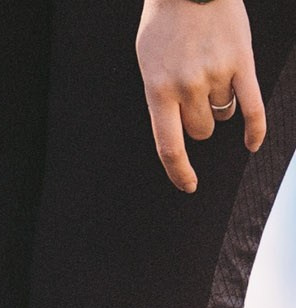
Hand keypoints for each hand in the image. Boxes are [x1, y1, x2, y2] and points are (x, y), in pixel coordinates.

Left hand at [138, 0, 263, 193]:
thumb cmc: (165, 24)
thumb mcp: (149, 63)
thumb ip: (161, 95)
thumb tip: (174, 127)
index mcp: (157, 91)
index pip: (169, 146)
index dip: (179, 171)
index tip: (188, 185)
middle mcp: (187, 88)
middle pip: (202, 130)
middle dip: (202, 121)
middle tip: (198, 94)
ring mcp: (215, 75)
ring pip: (224, 115)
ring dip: (221, 106)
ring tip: (213, 74)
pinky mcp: (242, 62)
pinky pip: (252, 107)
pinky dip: (255, 129)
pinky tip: (252, 145)